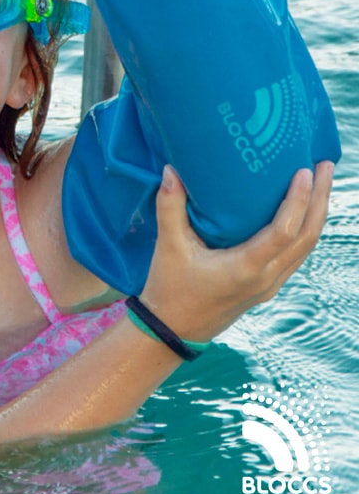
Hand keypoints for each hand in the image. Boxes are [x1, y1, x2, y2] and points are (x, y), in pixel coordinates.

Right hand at [138, 162, 332, 342]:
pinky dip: (305, 229)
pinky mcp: (265, 286)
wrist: (172, 329)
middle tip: (325, 164)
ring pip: (306, 248)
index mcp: (246, 268)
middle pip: (307, 237)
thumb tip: (172, 169)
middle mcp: (266, 277)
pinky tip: (302, 212)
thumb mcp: (167, 245)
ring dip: (317, 214)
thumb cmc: (169, 288)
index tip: (305, 171)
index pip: (284, 231)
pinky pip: (296, 255)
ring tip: (321, 183)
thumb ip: (170, 206)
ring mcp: (269, 284)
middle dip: (320, 200)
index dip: (298, 200)